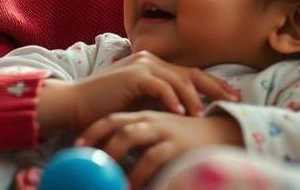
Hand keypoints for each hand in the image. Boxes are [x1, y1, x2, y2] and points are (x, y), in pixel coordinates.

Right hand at [36, 51, 238, 135]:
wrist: (75, 104)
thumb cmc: (104, 108)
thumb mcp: (138, 104)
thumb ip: (158, 103)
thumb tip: (184, 114)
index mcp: (152, 65)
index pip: (188, 74)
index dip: (212, 84)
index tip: (231, 95)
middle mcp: (149, 60)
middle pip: (190, 73)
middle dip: (215, 86)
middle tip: (235, 98)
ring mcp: (141, 65)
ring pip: (179, 79)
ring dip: (194, 98)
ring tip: (206, 113)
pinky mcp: (133, 75)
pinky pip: (160, 86)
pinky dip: (172, 99)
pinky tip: (181, 113)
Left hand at [76, 111, 243, 188]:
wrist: (223, 134)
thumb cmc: (188, 138)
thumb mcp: (162, 132)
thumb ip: (142, 138)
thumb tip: (119, 155)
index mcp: (145, 116)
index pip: (113, 119)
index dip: (93, 130)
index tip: (76, 145)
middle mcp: (152, 119)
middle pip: (117, 125)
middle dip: (97, 141)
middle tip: (82, 158)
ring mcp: (164, 130)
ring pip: (130, 137)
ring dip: (114, 157)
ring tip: (103, 175)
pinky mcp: (177, 144)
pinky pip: (153, 157)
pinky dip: (140, 172)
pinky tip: (133, 185)